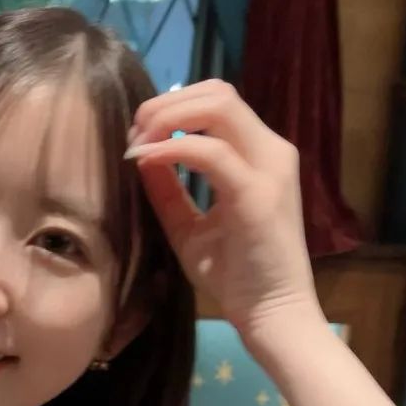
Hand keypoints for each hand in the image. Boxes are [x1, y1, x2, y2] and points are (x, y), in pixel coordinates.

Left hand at [127, 81, 320, 340]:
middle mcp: (272, 152)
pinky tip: (144, 161)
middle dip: (166, 103)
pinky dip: (171, 150)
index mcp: (260, 156)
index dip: (172, 106)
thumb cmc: (236, 276)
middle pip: (218, 91)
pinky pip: (210, 152)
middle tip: (133, 132)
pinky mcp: (257, 194)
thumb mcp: (190, 227)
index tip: (138, 134)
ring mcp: (269, 169)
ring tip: (137, 143)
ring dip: (168, 117)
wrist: (271, 314)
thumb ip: (168, 190)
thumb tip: (141, 155)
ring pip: (218, 107)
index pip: (218, 102)